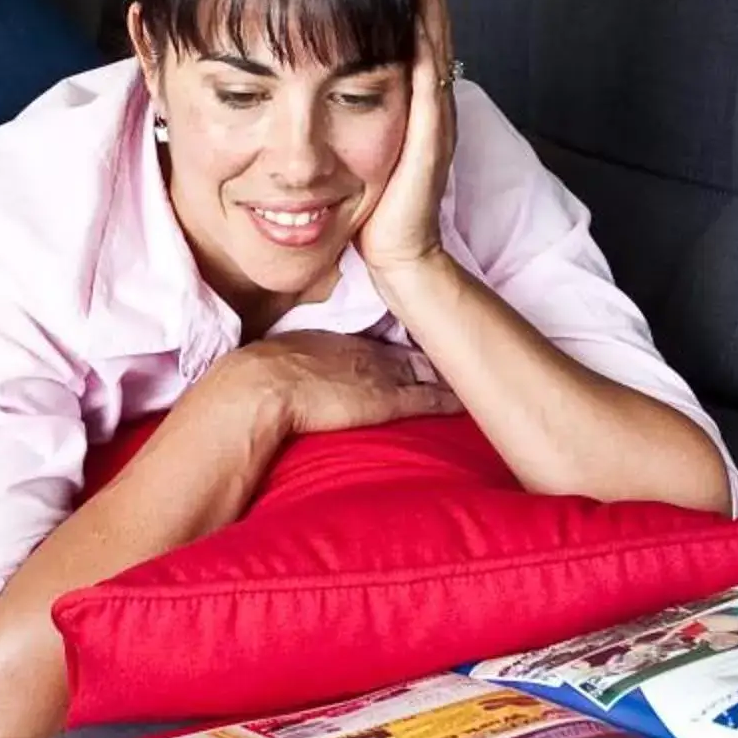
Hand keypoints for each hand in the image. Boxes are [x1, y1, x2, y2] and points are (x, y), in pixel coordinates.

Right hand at [227, 333, 460, 438]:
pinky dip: (451, 398)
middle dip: (438, 345)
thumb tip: (290, 363)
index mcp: (344, 340)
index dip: (407, 337)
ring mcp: (383, 375)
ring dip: (449, 370)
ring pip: (428, 369)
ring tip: (475, 369)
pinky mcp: (389, 402)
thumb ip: (302, 356)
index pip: (386, 337)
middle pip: (415, 346)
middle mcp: (369, 352)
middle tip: (462, 343)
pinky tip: (470, 400)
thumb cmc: (263, 374)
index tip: (423, 335)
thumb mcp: (288, 354)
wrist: (263, 387)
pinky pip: (429, 399)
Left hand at [356, 0, 457, 278]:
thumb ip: (352, 118)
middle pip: (434, 26)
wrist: (402, 257)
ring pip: (435, 41)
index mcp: (416, 103)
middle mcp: (433, 103)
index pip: (417, 35)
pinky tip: (417, 10)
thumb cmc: (375, 210)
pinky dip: (424, 39)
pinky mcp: (430, 134)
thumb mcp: (361, 152)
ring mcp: (436, 116)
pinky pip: (428, 76)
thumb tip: (324, 90)